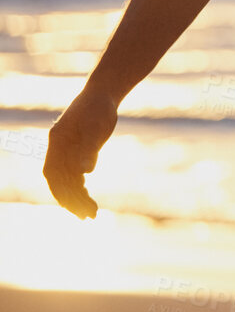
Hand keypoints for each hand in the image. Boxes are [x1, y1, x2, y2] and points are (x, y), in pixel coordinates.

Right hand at [44, 88, 119, 217]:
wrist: (103, 93)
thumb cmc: (99, 107)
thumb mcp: (97, 126)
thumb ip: (89, 148)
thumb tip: (85, 172)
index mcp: (58, 143)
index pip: (55, 175)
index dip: (63, 193)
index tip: (77, 208)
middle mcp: (58, 149)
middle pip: (59, 182)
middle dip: (72, 201)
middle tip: (89, 217)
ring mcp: (65, 151)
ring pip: (66, 181)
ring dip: (77, 199)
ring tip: (91, 214)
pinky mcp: (76, 153)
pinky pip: (73, 175)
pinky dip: (79, 188)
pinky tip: (88, 198)